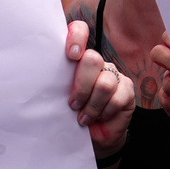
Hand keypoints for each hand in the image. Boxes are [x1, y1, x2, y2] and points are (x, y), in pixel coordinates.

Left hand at [66, 21, 134, 158]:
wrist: (92, 137)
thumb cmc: (71, 117)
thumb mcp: (58, 101)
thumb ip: (56, 87)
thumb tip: (42, 83)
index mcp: (77, 60)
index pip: (79, 31)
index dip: (76, 37)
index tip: (70, 56)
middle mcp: (97, 63)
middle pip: (92, 59)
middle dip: (81, 86)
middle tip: (73, 105)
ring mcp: (114, 74)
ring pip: (104, 83)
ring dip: (92, 105)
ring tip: (84, 118)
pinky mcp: (127, 88)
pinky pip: (117, 97)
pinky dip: (105, 111)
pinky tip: (100, 117)